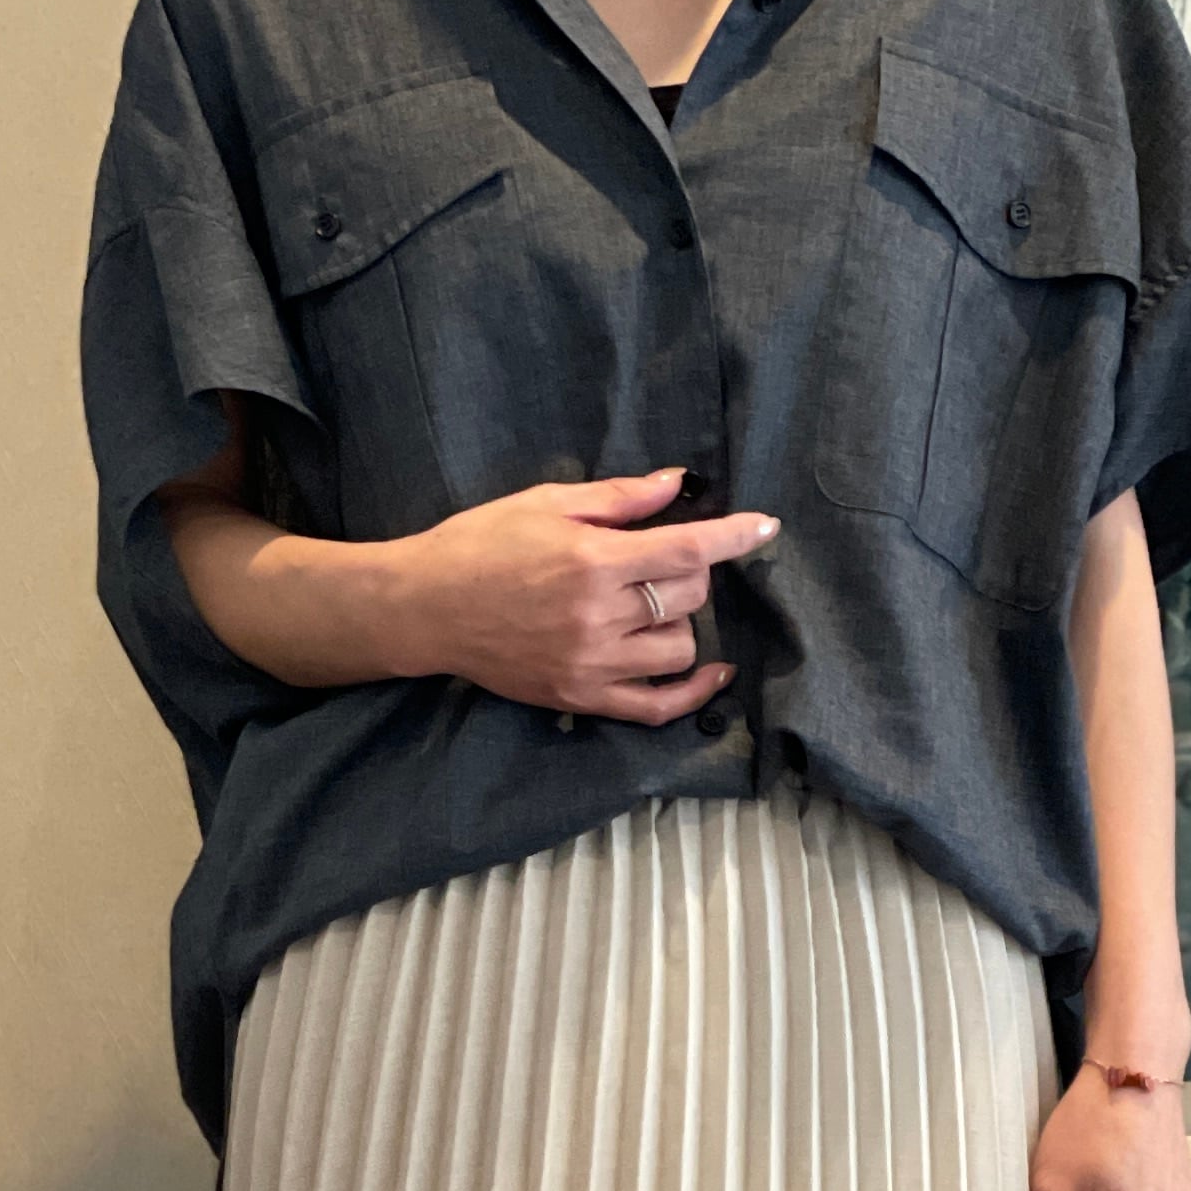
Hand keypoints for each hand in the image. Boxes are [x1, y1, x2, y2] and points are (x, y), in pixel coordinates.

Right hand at [385, 466, 777, 720]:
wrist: (426, 608)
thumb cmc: (480, 544)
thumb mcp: (546, 503)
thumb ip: (618, 498)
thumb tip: (677, 483)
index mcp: (593, 560)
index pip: (686, 549)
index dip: (734, 535)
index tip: (765, 526)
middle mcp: (599, 616)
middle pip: (688, 597)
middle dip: (691, 571)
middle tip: (663, 558)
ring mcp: (592, 664)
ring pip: (681, 649)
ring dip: (684, 623)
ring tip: (657, 605)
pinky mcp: (582, 698)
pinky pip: (656, 707)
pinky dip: (692, 693)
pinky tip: (712, 674)